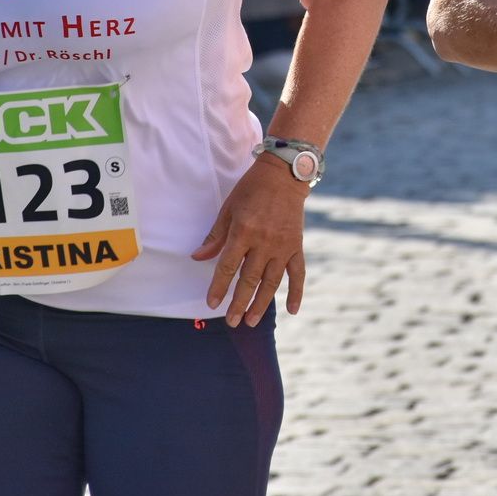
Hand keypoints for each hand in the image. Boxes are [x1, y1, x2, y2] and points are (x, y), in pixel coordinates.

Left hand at [191, 154, 309, 325]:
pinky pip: (298, 274)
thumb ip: (215, 236)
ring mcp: (283, 246)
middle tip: (231, 321)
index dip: (219, 287)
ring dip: (261, 304)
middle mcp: (264, 242)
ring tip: (251, 321)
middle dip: (238, 303)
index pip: (228, 266)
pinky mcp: (297, 246)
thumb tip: (198, 258)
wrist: (284, 174)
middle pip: (249, 279)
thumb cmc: (251, 189)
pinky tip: (292, 310)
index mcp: (244, 231)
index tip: (211, 303)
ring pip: (272, 282)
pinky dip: (297, 292)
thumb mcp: (228, 208)